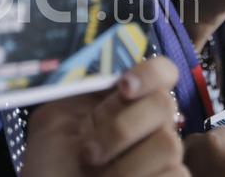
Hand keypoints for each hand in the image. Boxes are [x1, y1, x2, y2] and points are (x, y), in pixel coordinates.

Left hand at [23, 57, 186, 176]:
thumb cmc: (49, 169)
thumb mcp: (54, 121)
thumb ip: (80, 88)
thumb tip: (104, 59)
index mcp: (125, 103)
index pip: (162, 72)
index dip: (151, 72)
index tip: (124, 87)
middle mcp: (148, 126)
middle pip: (164, 105)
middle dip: (122, 128)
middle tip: (88, 153)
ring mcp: (162, 158)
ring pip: (169, 144)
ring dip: (125, 166)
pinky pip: (176, 174)